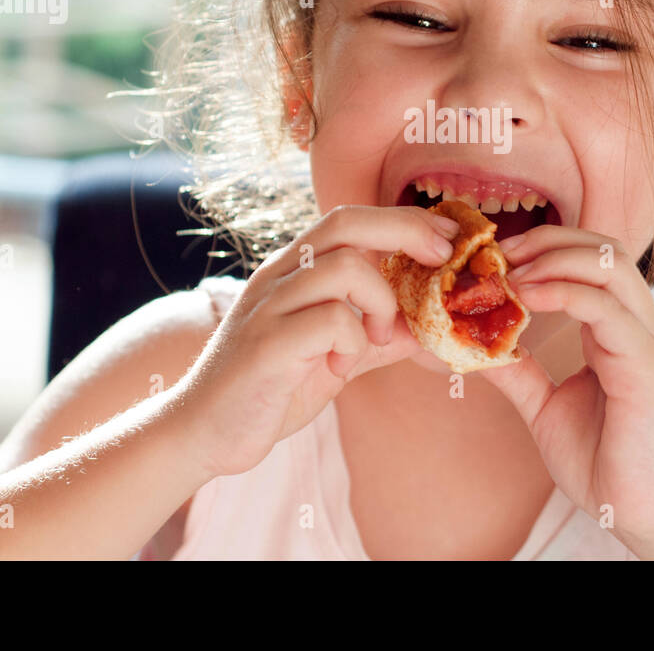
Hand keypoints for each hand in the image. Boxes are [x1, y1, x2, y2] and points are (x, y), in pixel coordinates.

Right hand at [176, 205, 458, 477]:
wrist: (204, 433)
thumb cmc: (269, 390)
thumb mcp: (335, 357)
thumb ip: (377, 338)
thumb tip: (428, 327)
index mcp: (295, 271)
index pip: (352, 220)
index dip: (404, 221)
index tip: (449, 238)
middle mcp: (279, 276)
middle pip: (347, 223)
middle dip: (406, 231)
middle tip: (442, 260)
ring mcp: (268, 307)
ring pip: (344, 268)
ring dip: (380, 303)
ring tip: (377, 338)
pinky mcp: (265, 344)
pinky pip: (329, 320)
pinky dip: (352, 342)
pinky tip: (340, 368)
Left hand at [481, 225, 653, 553]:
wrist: (644, 514)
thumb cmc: (607, 465)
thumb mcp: (547, 408)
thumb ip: (519, 373)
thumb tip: (476, 345)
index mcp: (619, 332)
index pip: (592, 262)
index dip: (544, 249)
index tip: (496, 260)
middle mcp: (638, 327)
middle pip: (603, 248)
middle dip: (548, 239)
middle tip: (498, 253)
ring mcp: (646, 342)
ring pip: (610, 265)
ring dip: (554, 257)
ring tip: (510, 270)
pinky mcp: (646, 364)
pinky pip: (607, 307)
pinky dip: (564, 291)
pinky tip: (527, 297)